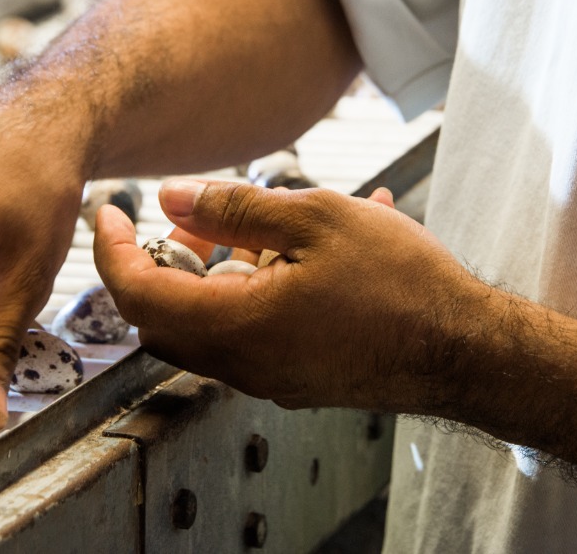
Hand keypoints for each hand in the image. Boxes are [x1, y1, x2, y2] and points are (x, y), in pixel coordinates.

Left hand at [94, 179, 490, 411]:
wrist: (467, 350)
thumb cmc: (403, 284)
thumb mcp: (316, 219)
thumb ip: (234, 208)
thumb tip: (174, 198)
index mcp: (236, 325)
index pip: (137, 293)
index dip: (111, 249)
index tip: (109, 213)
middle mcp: (244, 364)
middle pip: (168, 316)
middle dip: (165, 262)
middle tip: (193, 220)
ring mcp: (272, 378)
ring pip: (212, 323)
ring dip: (218, 273)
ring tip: (265, 225)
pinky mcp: (299, 378)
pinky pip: (255, 333)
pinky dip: (257, 291)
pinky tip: (307, 251)